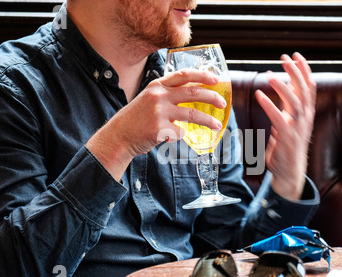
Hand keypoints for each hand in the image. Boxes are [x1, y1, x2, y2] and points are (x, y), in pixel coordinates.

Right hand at [86, 69, 225, 180]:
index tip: (216, 79)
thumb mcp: (149, 98)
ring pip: (192, 114)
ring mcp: (158, 112)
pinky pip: (180, 132)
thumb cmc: (137, 119)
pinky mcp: (159, 129)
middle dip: (212, 97)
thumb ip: (167, 94)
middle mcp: (158, 96)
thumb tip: (194, 94)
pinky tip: (174, 136)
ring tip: (217, 126)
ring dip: (208, 120)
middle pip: (193, 92)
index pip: (184, 75)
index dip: (202, 75)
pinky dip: (182, 135)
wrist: (119, 136)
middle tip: (223, 103)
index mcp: (157, 85)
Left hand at [255, 53, 315, 200]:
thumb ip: (287, 106)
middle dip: (296, 72)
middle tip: (285, 58)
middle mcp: (305, 118)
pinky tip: (259, 94)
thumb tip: (283, 88)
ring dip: (283, 86)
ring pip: (295, 102)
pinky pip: (278, 117)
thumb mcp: (288, 122)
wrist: (290, 171)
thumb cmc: (287, 146)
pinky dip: (268, 104)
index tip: (296, 56)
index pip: (309, 86)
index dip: (304, 70)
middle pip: (304, 90)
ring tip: (270, 75)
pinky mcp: (287, 137)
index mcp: (306, 113)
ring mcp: (297, 127)